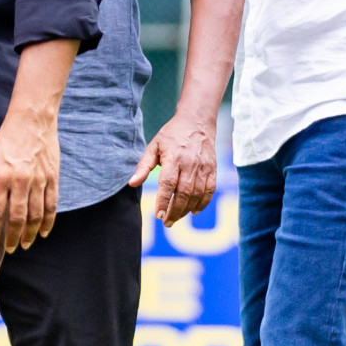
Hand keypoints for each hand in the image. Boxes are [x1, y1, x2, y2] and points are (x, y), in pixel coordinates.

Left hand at [0, 111, 58, 252]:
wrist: (32, 120)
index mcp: (1, 175)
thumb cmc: (6, 140)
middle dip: (13, 237)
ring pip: (36, 215)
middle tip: (10, 249)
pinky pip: (52, 205)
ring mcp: (40, 179)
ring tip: (25, 244)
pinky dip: (48, 222)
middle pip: (18, 217)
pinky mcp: (53, 178)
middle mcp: (21, 180)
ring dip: (31, 233)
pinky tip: (43, 232)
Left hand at [131, 112, 216, 226]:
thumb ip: (144, 166)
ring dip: (186, 210)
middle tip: (166, 223)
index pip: (168, 184)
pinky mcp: (213, 170)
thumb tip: (132, 183)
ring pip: (196, 195)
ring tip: (176, 218)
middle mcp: (190, 164)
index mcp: (174, 158)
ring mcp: (204, 168)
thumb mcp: (154, 146)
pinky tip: (194, 211)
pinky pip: (209, 191)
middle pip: (183, 193)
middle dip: (175, 211)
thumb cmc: (171, 135)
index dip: (163, 201)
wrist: (196, 122)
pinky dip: (203, 203)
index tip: (157, 215)